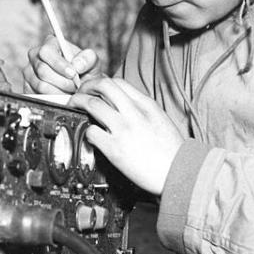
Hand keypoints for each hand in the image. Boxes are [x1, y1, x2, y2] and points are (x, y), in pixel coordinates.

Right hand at [23, 34, 102, 93]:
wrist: (80, 87)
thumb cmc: (83, 71)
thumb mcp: (91, 62)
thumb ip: (88, 58)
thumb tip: (76, 65)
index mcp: (49, 44)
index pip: (46, 52)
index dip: (59, 64)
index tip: (73, 74)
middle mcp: (35, 56)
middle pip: (42, 70)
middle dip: (62, 82)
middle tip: (75, 87)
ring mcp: (29, 73)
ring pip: (40, 85)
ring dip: (59, 92)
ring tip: (71, 92)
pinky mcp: (27, 87)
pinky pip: (37, 96)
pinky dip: (53, 99)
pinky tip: (63, 97)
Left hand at [69, 77, 183, 195]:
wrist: (180, 172)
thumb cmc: (172, 151)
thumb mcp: (160, 120)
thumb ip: (141, 110)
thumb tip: (121, 104)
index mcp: (146, 105)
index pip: (118, 82)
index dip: (101, 82)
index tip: (93, 88)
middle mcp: (134, 113)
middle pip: (103, 85)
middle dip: (86, 86)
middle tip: (79, 93)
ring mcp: (123, 129)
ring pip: (92, 104)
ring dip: (78, 102)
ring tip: (74, 107)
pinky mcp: (115, 148)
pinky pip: (92, 132)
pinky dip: (86, 131)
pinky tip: (89, 135)